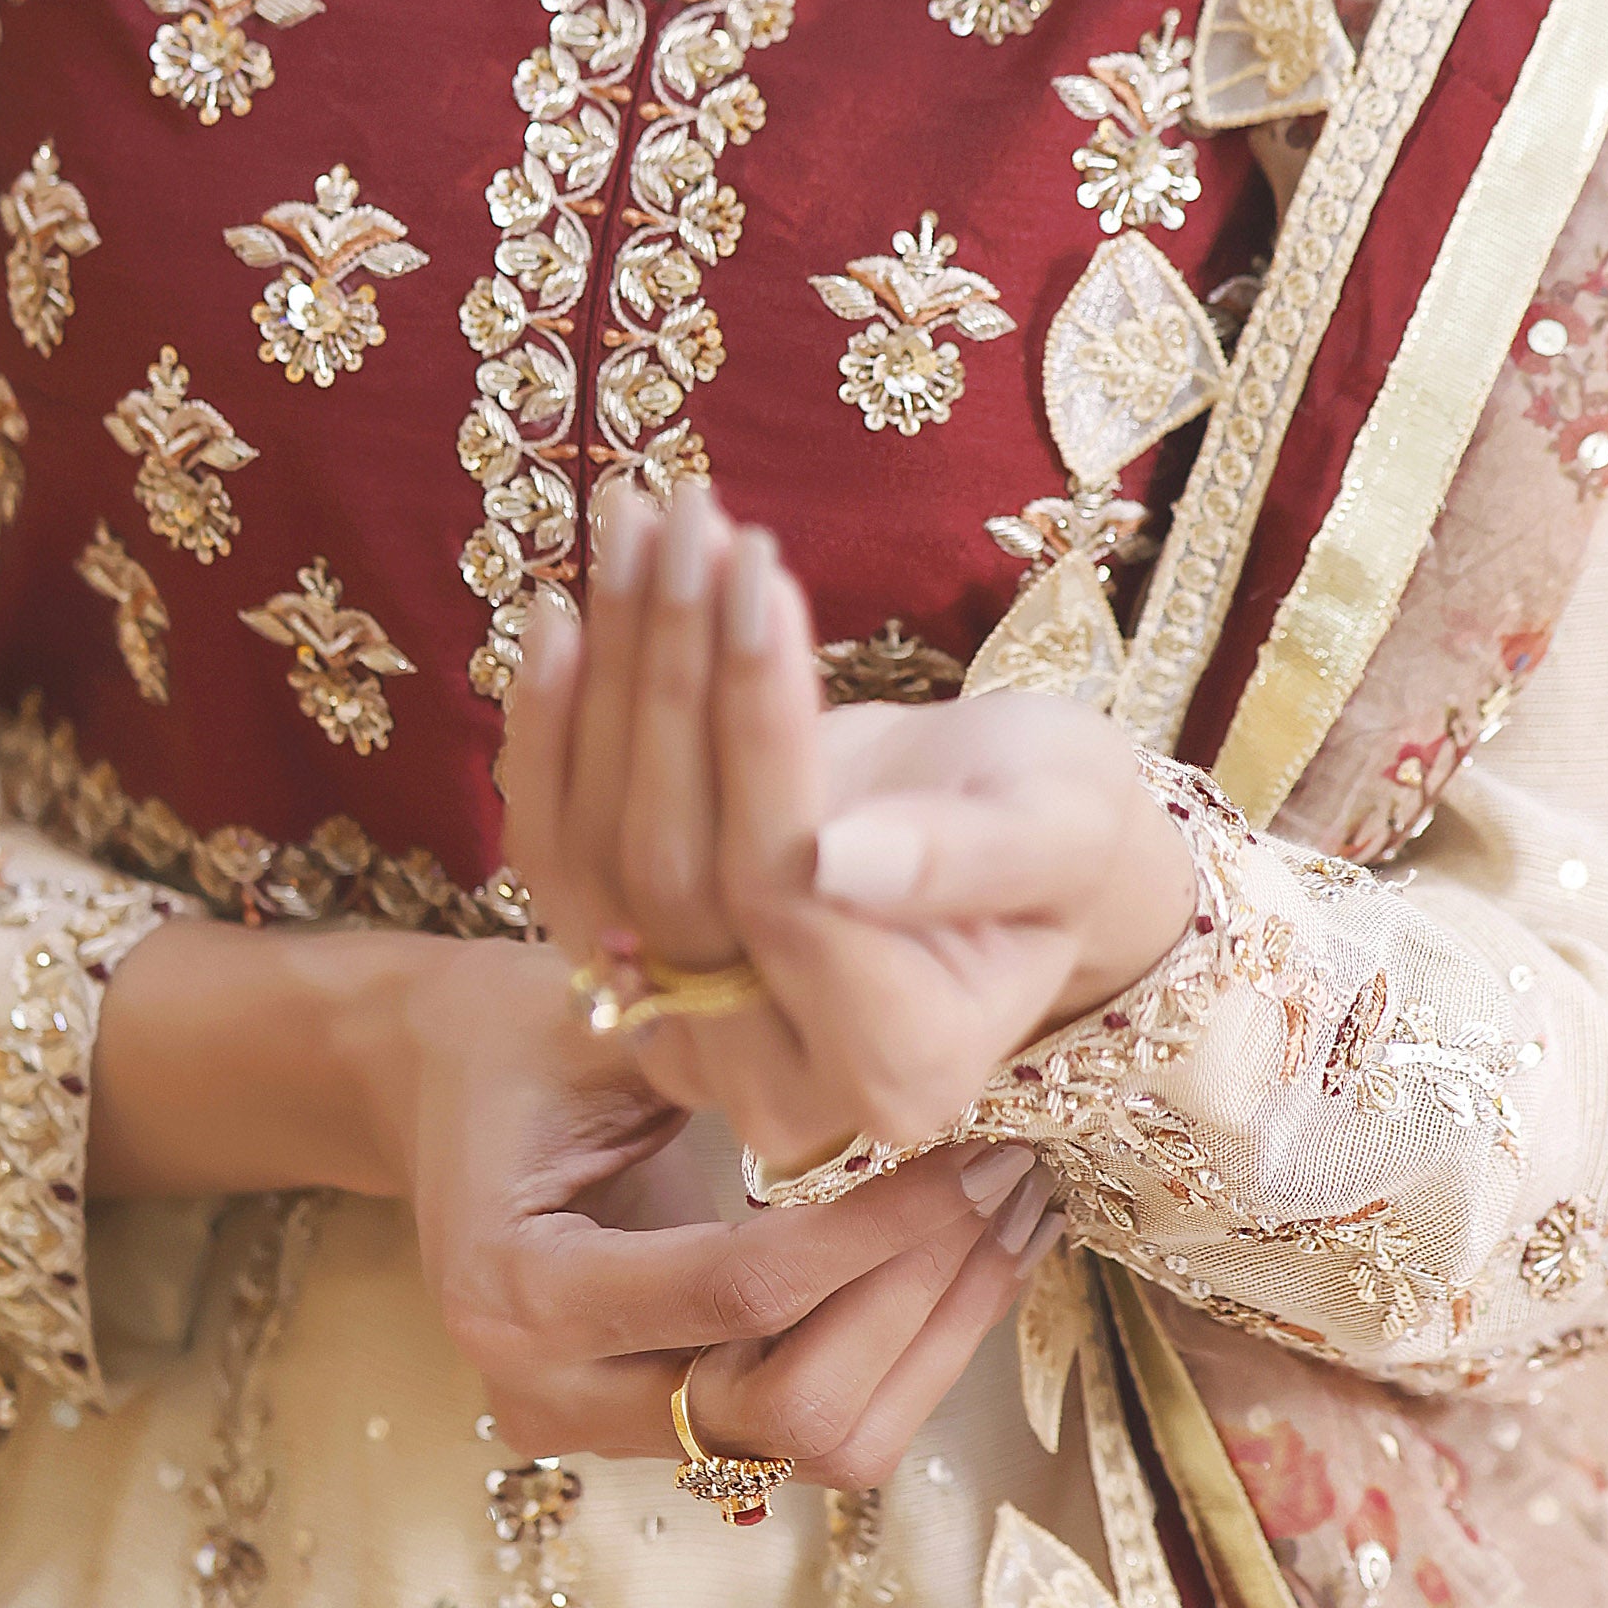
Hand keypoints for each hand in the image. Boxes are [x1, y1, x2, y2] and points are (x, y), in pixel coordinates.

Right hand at [86, 911, 1049, 1485]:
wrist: (428, 1092)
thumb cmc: (510, 1037)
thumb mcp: (593, 1016)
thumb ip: (716, 1046)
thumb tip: (891, 1053)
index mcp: (520, 1289)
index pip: (742, 1290)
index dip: (882, 1230)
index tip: (978, 1146)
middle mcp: (555, 1390)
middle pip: (793, 1411)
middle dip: (923, 1299)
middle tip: (1009, 1179)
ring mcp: (609, 1426)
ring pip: (822, 1445)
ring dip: (934, 1338)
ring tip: (1010, 1215)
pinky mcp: (665, 1429)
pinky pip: (813, 1429)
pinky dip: (905, 1351)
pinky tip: (963, 1254)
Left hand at [497, 484, 1199, 1173]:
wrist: (1007, 838)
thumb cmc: (1057, 824)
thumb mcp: (1054, 825)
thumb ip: (963, 859)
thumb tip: (837, 866)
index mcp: (905, 1068)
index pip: (787, 892)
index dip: (760, 732)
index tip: (764, 578)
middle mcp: (779, 1086)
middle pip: (678, 874)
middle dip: (678, 676)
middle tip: (695, 521)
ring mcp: (688, 1040)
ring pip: (599, 857)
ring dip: (606, 678)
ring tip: (636, 529)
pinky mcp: (628, 977)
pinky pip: (555, 859)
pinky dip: (549, 732)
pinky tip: (562, 615)